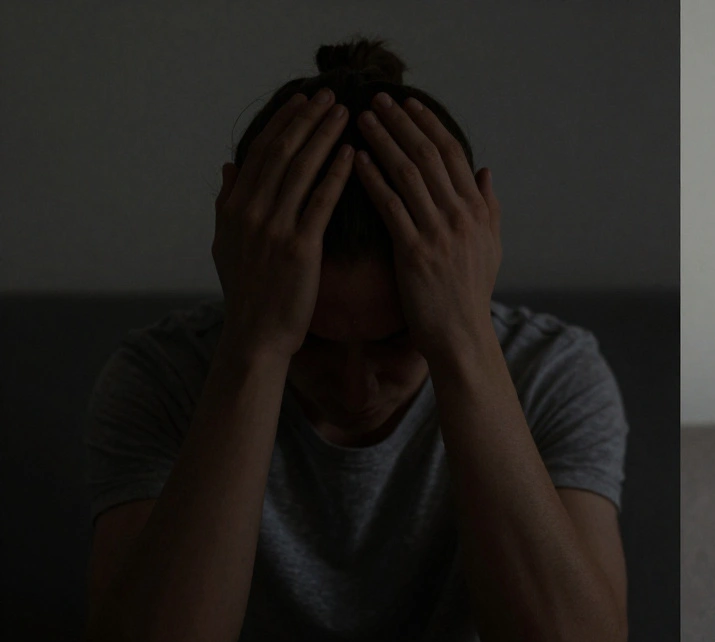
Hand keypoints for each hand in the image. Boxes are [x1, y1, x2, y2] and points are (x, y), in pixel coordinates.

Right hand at [213, 89, 353, 362]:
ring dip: (323, 138)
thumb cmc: (248, 293)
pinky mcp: (299, 249)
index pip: (260, 152)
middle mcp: (249, 212)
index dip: (282, 123)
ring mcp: (273, 229)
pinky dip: (336, 175)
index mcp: (233, 208)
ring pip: (300, 171)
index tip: (303, 100)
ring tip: (345, 114)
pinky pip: (320, 203)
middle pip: (281, 153)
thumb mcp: (225, 244)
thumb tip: (228, 166)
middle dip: (306, 120)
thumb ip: (226, 202)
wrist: (256, 336)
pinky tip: (353, 155)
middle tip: (330, 95)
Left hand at [353, 92, 501, 364]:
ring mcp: (439, 233)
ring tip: (360, 119)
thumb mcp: (491, 246)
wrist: (462, 336)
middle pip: (429, 155)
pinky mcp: (415, 253)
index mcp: (478, 211)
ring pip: (409, 174)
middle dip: (402, 123)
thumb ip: (489, 206)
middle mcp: (461, 216)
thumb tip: (484, 171)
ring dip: (383, 141)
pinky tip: (354, 160)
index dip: (430, 124)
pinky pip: (391, 207)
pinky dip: (372, 179)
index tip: (409, 103)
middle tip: (377, 98)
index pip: (453, 154)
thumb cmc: (471, 295)